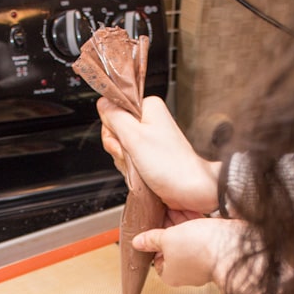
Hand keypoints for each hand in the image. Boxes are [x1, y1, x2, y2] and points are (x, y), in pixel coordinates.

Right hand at [97, 95, 220, 214]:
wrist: (191, 191)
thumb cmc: (171, 166)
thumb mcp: (135, 137)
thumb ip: (115, 117)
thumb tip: (102, 102)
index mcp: (148, 108)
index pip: (113, 110)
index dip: (112, 130)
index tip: (122, 143)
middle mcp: (150, 121)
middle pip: (115, 131)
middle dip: (118, 149)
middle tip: (132, 157)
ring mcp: (150, 140)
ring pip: (121, 148)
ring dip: (125, 162)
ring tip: (140, 168)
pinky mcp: (150, 156)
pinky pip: (129, 160)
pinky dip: (131, 170)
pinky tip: (141, 174)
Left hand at [132, 216, 242, 288]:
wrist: (233, 246)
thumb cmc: (200, 249)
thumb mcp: (167, 239)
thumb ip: (152, 239)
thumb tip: (138, 242)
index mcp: (171, 274)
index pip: (157, 258)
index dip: (154, 241)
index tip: (153, 227)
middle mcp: (187, 271)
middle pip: (172, 247)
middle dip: (168, 228)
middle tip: (164, 212)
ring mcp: (203, 261)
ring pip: (188, 239)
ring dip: (182, 223)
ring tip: (176, 207)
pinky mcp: (215, 250)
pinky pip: (202, 235)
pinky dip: (196, 224)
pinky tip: (192, 211)